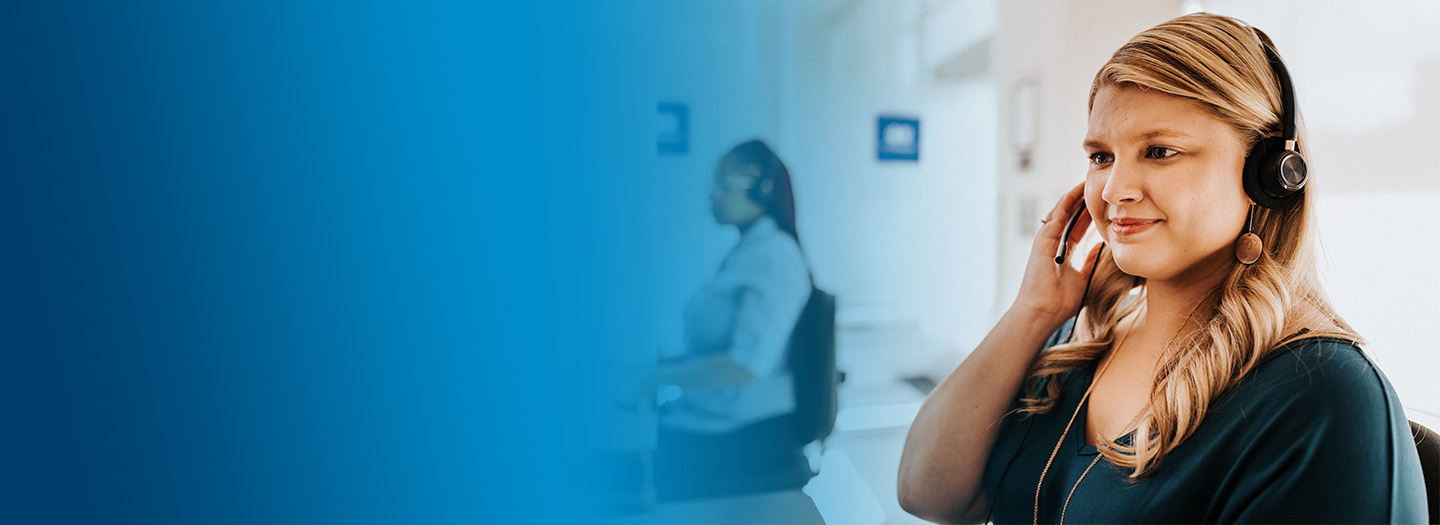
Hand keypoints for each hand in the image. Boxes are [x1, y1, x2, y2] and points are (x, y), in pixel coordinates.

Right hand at [1012, 182, 1103, 326]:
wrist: (1044, 311)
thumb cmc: (1061, 300)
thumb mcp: (1084, 275)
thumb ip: (1091, 260)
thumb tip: (1104, 247)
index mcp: (1065, 251)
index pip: (1080, 225)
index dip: (1092, 212)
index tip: (1106, 200)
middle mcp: (1055, 241)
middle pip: (1072, 214)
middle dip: (1084, 199)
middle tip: (1099, 183)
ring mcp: (1047, 239)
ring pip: (1063, 210)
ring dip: (1076, 194)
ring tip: (1090, 179)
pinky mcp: (1043, 238)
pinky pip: (1057, 215)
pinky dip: (1067, 201)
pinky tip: (1078, 190)